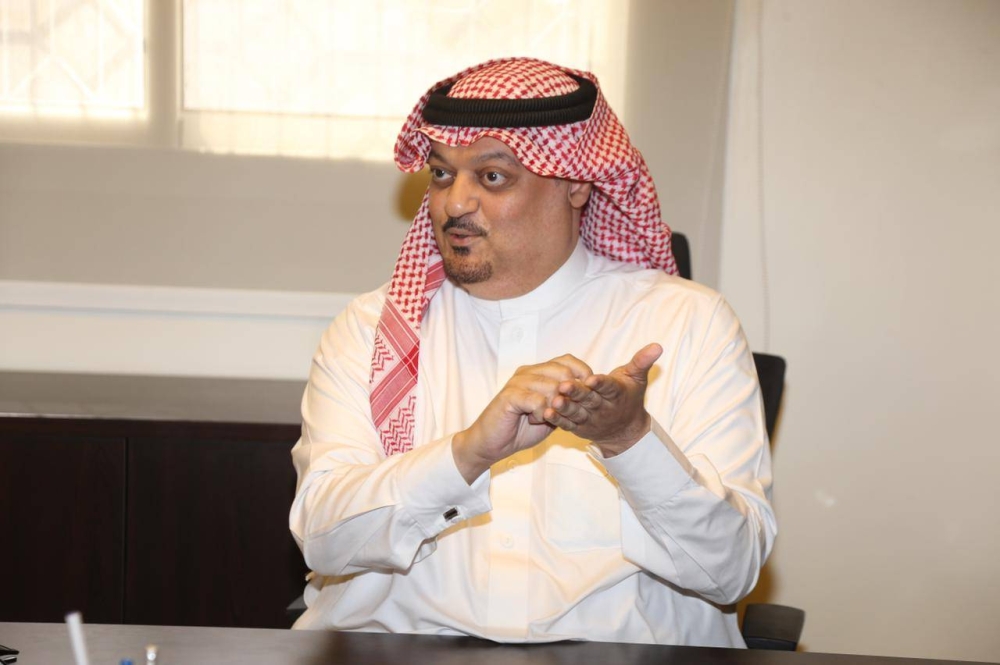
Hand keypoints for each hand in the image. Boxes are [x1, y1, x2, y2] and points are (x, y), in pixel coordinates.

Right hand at [452, 355, 593, 482]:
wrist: (493, 444)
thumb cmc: (521, 428)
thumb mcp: (551, 413)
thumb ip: (565, 401)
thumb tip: (589, 394)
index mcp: (538, 372)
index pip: (567, 360)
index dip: (583, 374)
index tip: (588, 393)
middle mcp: (528, 372)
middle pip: (563, 371)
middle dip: (572, 394)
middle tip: (567, 411)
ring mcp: (518, 382)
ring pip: (553, 386)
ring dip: (556, 407)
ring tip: (547, 417)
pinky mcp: (510, 396)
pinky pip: (538, 401)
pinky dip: (542, 413)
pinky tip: (536, 420)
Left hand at [543, 343, 662, 457]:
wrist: (625, 430)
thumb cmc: (628, 397)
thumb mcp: (637, 378)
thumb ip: (642, 361)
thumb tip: (657, 345)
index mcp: (617, 394)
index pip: (609, 387)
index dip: (601, 383)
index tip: (592, 378)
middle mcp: (603, 408)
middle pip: (590, 400)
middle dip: (577, 393)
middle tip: (565, 385)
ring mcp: (590, 419)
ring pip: (577, 413)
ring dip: (565, 408)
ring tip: (554, 400)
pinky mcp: (579, 427)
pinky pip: (568, 424)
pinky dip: (558, 420)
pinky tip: (547, 413)